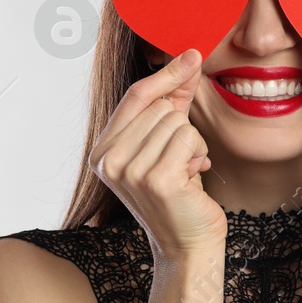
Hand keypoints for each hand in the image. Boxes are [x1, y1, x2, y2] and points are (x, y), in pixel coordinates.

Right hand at [90, 49, 226, 257]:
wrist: (188, 246)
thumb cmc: (179, 196)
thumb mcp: (166, 146)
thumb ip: (172, 104)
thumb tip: (188, 60)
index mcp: (102, 152)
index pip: (135, 96)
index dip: (166, 74)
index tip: (193, 56)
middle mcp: (109, 161)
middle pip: (160, 107)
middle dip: (182, 127)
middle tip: (181, 159)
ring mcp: (130, 170)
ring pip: (177, 121)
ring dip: (193, 143)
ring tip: (185, 170)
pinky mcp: (156, 179)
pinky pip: (189, 138)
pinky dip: (199, 153)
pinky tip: (192, 176)